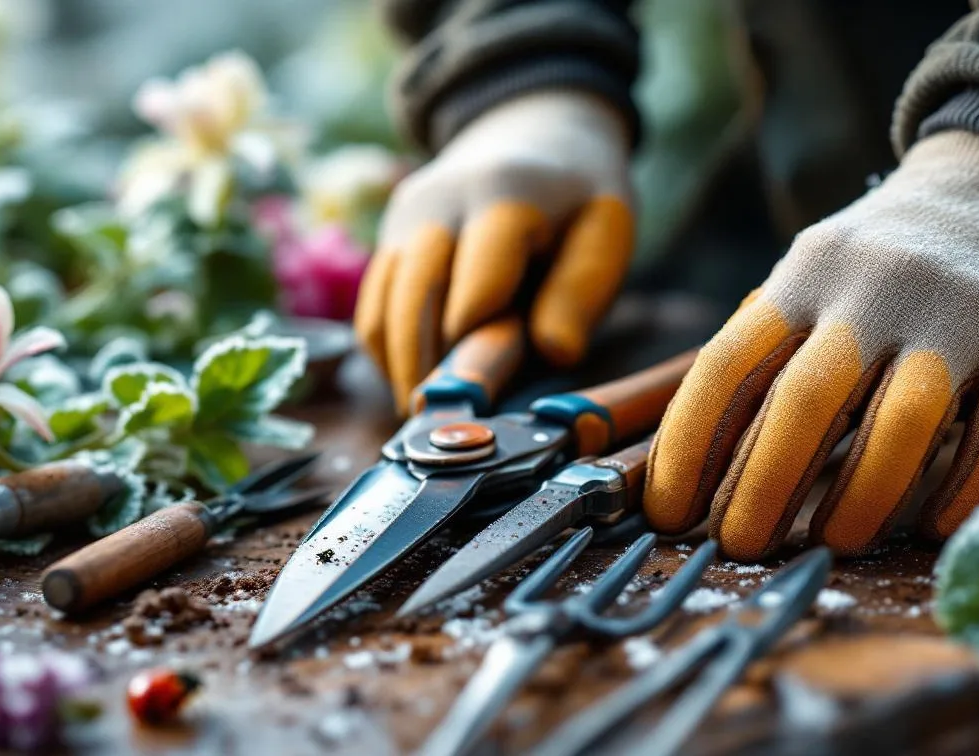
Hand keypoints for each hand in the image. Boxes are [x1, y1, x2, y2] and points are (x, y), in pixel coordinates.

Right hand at [354, 91, 634, 410]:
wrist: (528, 129)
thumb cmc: (576, 195)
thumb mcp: (606, 230)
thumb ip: (582, 291)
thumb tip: (553, 353)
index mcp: (504, 195)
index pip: (475, 284)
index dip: (478, 344)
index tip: (486, 393)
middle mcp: (439, 202)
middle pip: (415, 302)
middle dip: (429, 370)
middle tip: (449, 424)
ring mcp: (404, 219)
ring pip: (381, 311)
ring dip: (402, 370)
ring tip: (432, 411)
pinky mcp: (388, 237)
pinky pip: (372, 309)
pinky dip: (389, 353)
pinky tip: (418, 379)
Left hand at [643, 131, 978, 559]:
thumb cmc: (880, 262)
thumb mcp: (810, 275)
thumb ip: (763, 349)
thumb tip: (686, 459)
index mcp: (806, 273)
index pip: (727, 365)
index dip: (687, 446)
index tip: (666, 511)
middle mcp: (877, 286)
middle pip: (807, 400)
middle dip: (762, 487)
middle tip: (740, 546)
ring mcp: (961, 312)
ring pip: (904, 425)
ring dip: (859, 500)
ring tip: (832, 543)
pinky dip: (963, 491)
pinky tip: (930, 525)